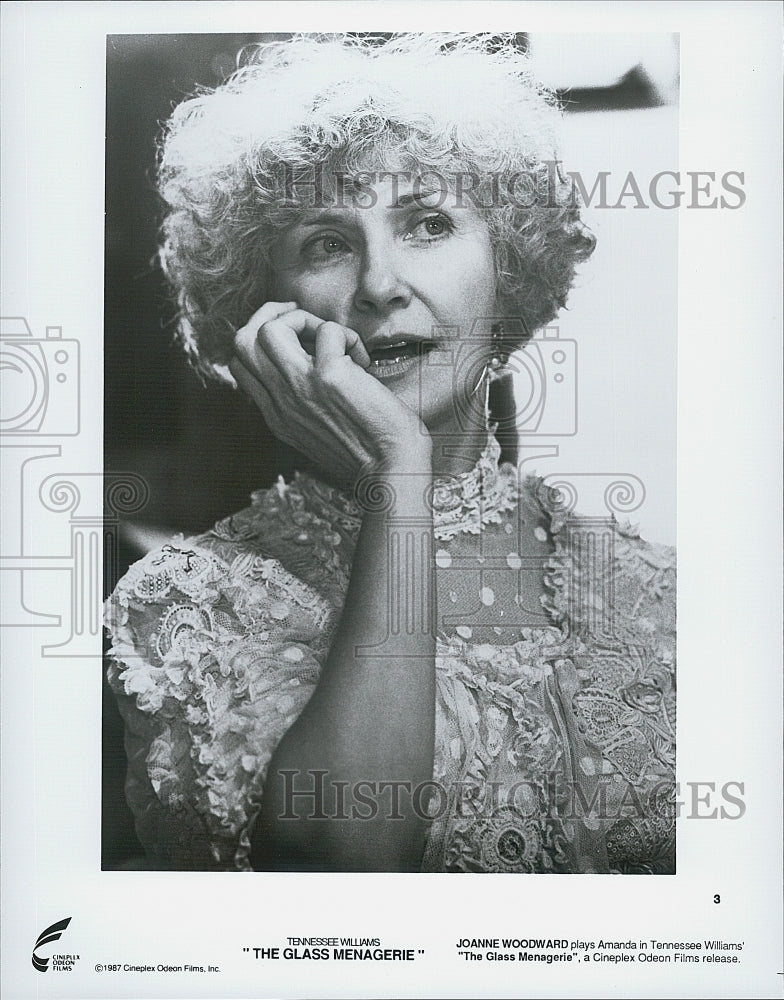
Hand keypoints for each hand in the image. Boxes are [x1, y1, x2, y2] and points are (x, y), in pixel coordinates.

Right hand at [229, 302, 431, 485]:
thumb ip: (303, 404)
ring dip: (302, 319)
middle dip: (270, 315)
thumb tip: (311, 362)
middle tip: (303, 319)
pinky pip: (329, 330)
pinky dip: (349, 336)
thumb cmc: (368, 451)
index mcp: (276, 415)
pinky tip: (363, 360)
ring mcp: (300, 387)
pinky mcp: (329, 377)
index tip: (295, 339)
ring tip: (330, 338)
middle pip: (241, 341)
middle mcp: (281, 401)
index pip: (240, 364)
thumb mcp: (318, 433)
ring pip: (266, 329)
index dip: (262, 339)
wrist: (390, 470)